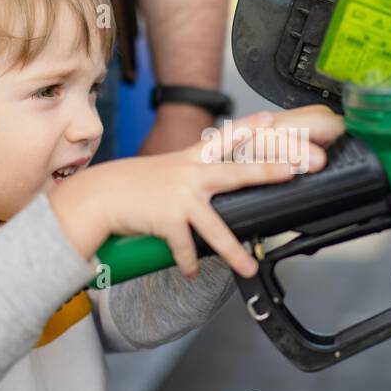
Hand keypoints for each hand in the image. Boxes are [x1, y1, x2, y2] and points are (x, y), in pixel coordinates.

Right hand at [51, 105, 344, 277]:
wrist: (98, 197)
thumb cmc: (127, 187)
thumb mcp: (161, 172)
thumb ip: (185, 177)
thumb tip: (204, 192)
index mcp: (189, 161)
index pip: (224, 139)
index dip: (249, 127)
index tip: (271, 118)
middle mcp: (189, 175)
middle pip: (236, 173)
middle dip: (266, 171)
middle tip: (292, 170)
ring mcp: (180, 197)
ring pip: (215, 228)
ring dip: (232, 252)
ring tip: (247, 268)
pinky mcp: (168, 219)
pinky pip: (185, 247)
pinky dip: (187, 262)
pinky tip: (189, 271)